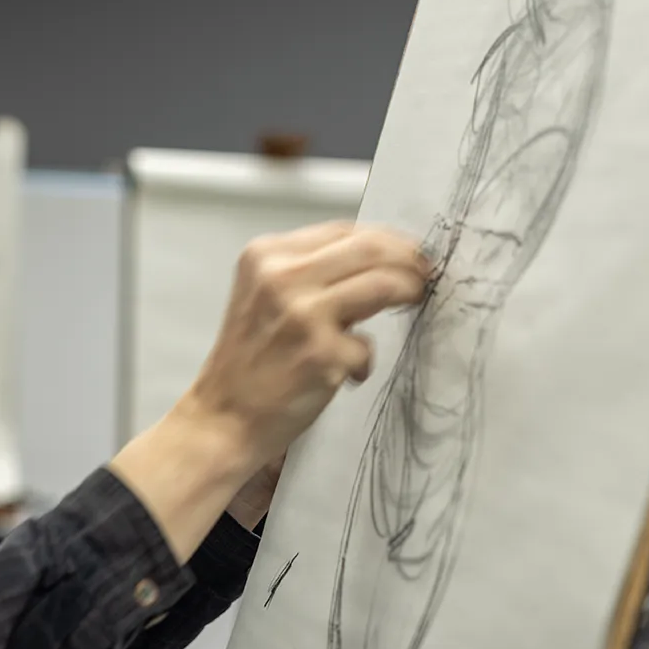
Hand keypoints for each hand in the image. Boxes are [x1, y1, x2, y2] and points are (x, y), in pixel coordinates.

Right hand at [109, 222, 425, 561]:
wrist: (222, 417)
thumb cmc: (249, 362)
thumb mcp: (265, 296)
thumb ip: (308, 273)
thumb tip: (377, 258)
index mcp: (266, 255)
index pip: (343, 231)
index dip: (385, 240)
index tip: (407, 254)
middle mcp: (282, 277)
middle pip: (370, 248)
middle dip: (409, 259)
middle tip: (425, 274)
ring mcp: (303, 315)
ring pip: (384, 284)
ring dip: (407, 293)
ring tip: (412, 303)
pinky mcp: (322, 354)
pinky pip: (368, 347)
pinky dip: (365, 361)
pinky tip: (347, 374)